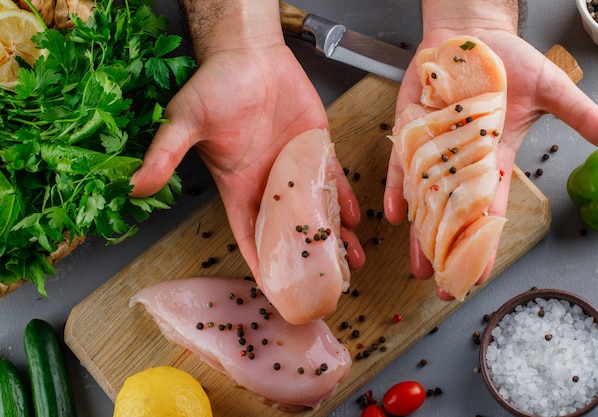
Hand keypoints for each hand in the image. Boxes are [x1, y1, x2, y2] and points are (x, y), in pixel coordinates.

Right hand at [130, 43, 364, 278]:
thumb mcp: (185, 121)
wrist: (247, 53)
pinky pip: (333, 181)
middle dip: (307, 260)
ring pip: (316, 212)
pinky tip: (354, 219)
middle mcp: (268, 185)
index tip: (278, 293)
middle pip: (290, 233)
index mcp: (238, 187)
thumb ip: (165, 153)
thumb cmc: (214, 84)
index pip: (250, 237)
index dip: (263, 266)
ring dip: (333, 237)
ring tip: (352, 262)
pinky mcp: (316, 149)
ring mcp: (295, 170)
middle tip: (328, 285)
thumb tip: (136, 185)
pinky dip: (343, 201)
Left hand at [384, 28, 597, 299]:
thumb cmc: (509, 62)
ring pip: (424, 199)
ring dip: (419, 232)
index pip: (490, 210)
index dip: (486, 243)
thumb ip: (582, 118)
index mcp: (494, 160)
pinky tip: (394, 215)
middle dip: (448, 250)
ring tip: (418, 265)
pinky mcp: (409, 132)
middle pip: (453, 215)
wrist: (471, 37)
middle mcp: (460, 163)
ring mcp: (433, 150)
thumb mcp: (552, 90)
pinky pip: (401, 166)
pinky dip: (397, 188)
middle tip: (443, 285)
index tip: (480, 276)